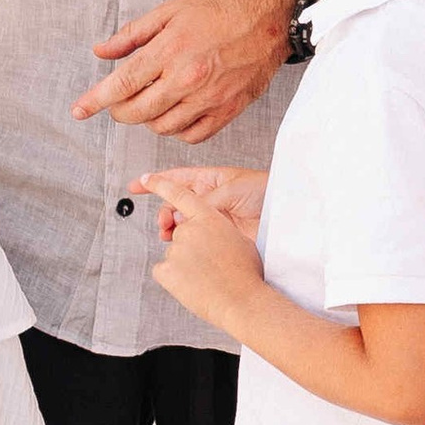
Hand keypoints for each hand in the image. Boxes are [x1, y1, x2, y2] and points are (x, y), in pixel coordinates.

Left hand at [71, 0, 292, 138]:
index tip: (79, 110)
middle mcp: (187, 78)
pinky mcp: (227, 111)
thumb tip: (102, 51)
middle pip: (137, 112)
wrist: (270, 22)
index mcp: (171, 50)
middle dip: (120, 111)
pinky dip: (176, 129)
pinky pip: (191, 135)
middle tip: (119, 101)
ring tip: (152, 100)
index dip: (95, 100)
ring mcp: (208, 98)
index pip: (122, 84)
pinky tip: (175, 112)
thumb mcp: (171, 11)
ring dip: (148, 119)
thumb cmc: (221, 12)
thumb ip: (133, 34)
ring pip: (162, 127)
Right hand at [137, 165, 267, 242]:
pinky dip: (188, 242)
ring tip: (171, 236)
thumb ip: (204, 202)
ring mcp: (214, 219)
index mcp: (211, 181)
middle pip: (176, 205)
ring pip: (184, 224)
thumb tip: (180, 217)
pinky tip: (185, 245)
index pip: (177, 179)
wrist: (288, 214)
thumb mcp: (232, 188)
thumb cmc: (266, 191)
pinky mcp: (220, 236)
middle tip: (164, 225)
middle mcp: (210, 199)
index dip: (156, 181)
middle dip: (164, 213)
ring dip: (173, 229)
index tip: (136, 186)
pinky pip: (198, 238)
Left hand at [147, 181, 268, 330]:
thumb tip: (210, 232)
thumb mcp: (239, 239)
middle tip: (208, 262)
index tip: (146, 179)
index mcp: (208, 218)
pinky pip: (163, 272)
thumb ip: (218, 229)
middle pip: (179, 232)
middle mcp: (188, 230)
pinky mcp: (165, 270)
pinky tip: (192, 285)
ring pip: (174, 254)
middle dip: (190, 246)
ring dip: (185, 265)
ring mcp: (175, 249)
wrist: (242, 300)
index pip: (179, 194)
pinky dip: (174, 279)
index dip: (160, 184)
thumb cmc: (246, 273)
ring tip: (206, 277)